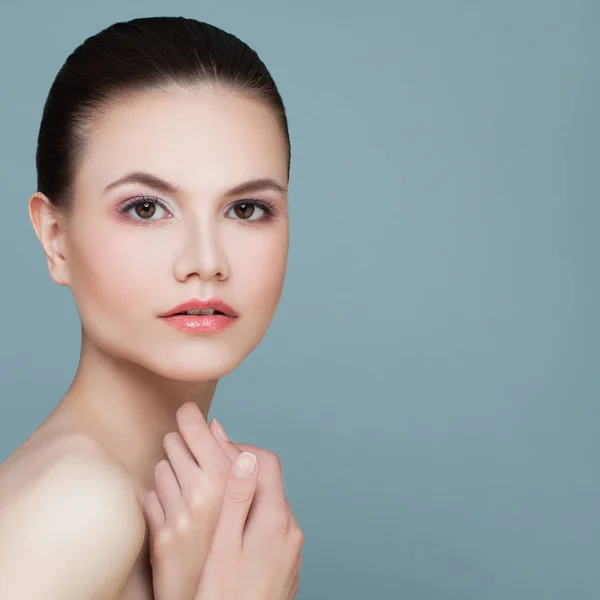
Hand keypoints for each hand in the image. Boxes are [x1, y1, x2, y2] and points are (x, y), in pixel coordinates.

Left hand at [142, 402, 233, 599]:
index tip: (186, 410)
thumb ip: (232, 459)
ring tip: (186, 491)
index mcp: (231, 480)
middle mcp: (205, 493)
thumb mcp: (249, 498)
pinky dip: (158, 500)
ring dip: (170, 473)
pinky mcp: (162, 534)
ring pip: (160, 467)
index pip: (200, 429)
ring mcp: (181, 514)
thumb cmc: (241, 543)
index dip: (190, 416)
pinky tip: (174, 512)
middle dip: (181, 446)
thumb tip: (213, 425)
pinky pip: (150, 496)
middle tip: (190, 459)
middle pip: (175, 442)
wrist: (226, 597)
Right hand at [194, 434, 303, 599]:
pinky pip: (272, 526)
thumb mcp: (225, 546)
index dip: (240, 449)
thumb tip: (245, 457)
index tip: (215, 448)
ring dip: (247, 493)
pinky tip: (231, 528)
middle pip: (269, 481)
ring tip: (217, 496)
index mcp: (276, 519)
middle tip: (210, 466)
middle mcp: (290, 529)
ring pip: (270, 504)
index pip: (266, 463)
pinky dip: (253, 516)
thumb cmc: (225, 597)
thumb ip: (237, 499)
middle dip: (241, 469)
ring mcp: (291, 547)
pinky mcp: (286, 561)